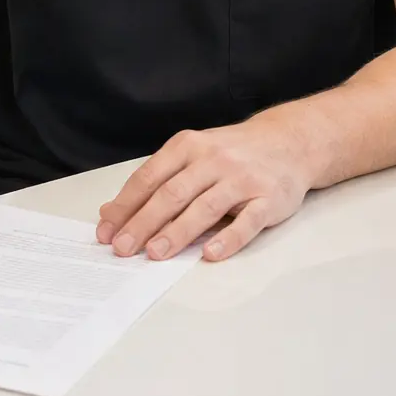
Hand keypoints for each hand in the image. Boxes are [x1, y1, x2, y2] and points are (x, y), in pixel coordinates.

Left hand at [96, 121, 314, 263]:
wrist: (289, 142)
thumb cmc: (232, 153)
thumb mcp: (191, 155)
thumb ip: (155, 181)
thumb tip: (111, 212)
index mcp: (189, 146)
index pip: (150, 177)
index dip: (126, 205)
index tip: (106, 230)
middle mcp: (214, 159)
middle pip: (172, 193)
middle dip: (143, 222)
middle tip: (123, 248)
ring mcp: (243, 179)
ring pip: (205, 207)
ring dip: (178, 232)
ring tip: (155, 253)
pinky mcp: (269, 199)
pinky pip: (247, 222)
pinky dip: (228, 238)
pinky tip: (210, 253)